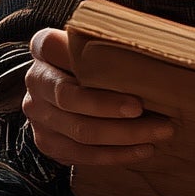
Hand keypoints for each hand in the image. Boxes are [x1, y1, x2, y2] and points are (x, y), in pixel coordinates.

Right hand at [23, 27, 174, 167]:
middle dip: (115, 110)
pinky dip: (115, 154)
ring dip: (125, 136)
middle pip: (70, 98)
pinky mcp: (46, 142)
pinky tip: (142, 149)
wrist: (68, 91)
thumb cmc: (95, 62)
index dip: (86, 64)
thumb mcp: (97, 44)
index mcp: (44, 48)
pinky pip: (82, 154)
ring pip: (80, 131)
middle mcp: (35, 80)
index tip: (126, 79)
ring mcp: (38, 114)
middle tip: (158, 117)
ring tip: (159, 133)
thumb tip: (158, 45)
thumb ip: (111, 41)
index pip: (51, 47)